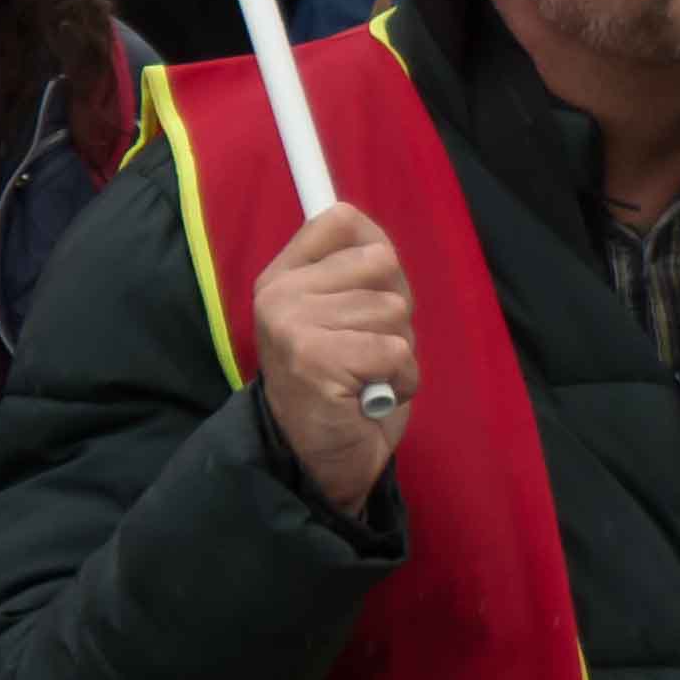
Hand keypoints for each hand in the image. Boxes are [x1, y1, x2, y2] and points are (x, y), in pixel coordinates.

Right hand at [253, 203, 417, 511]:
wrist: (320, 459)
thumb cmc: (344, 384)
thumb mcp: (348, 316)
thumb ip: (360, 273)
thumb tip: (371, 232)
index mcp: (283, 275)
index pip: (341, 220)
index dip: (376, 255)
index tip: (366, 296)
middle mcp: (279, 294)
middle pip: (382, 262)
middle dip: (395, 311)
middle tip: (366, 349)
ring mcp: (292, 325)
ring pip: (393, 310)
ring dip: (398, 350)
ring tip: (366, 375)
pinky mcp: (315, 360)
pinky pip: (395, 350)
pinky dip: (399, 379)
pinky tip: (371, 395)